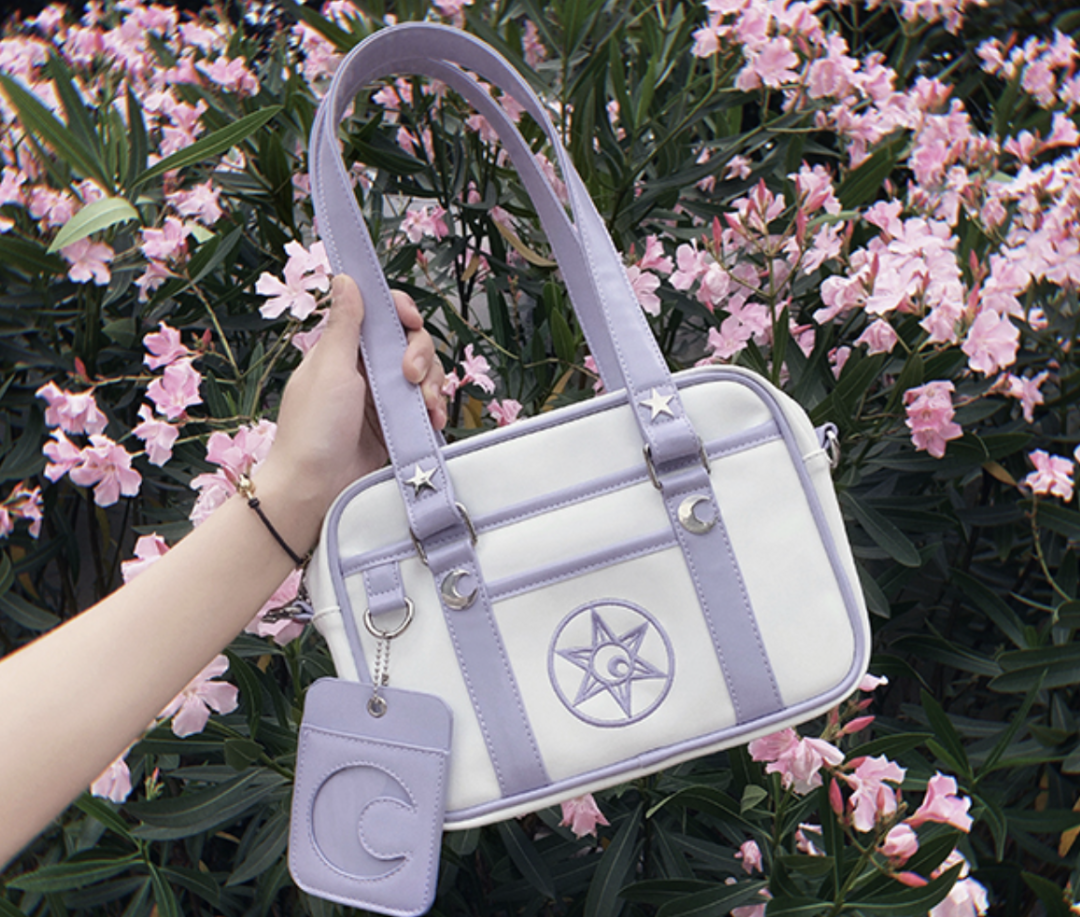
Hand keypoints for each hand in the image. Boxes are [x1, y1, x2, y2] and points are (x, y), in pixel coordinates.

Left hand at [254, 275, 444, 550]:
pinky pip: (425, 406)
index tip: (409, 319)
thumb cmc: (313, 428)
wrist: (314, 488)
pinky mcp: (396, 424)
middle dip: (421, 354)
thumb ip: (344, 325)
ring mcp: (382, 398)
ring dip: (433, 385)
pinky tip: (433, 420)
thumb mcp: (330, 369)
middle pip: (409, 343)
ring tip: (428, 407)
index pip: (380, 315)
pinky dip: (434, 409)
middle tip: (412, 376)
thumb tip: (346, 277)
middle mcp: (364, 370)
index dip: (400, 311)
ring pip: (424, 374)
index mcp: (343, 349)